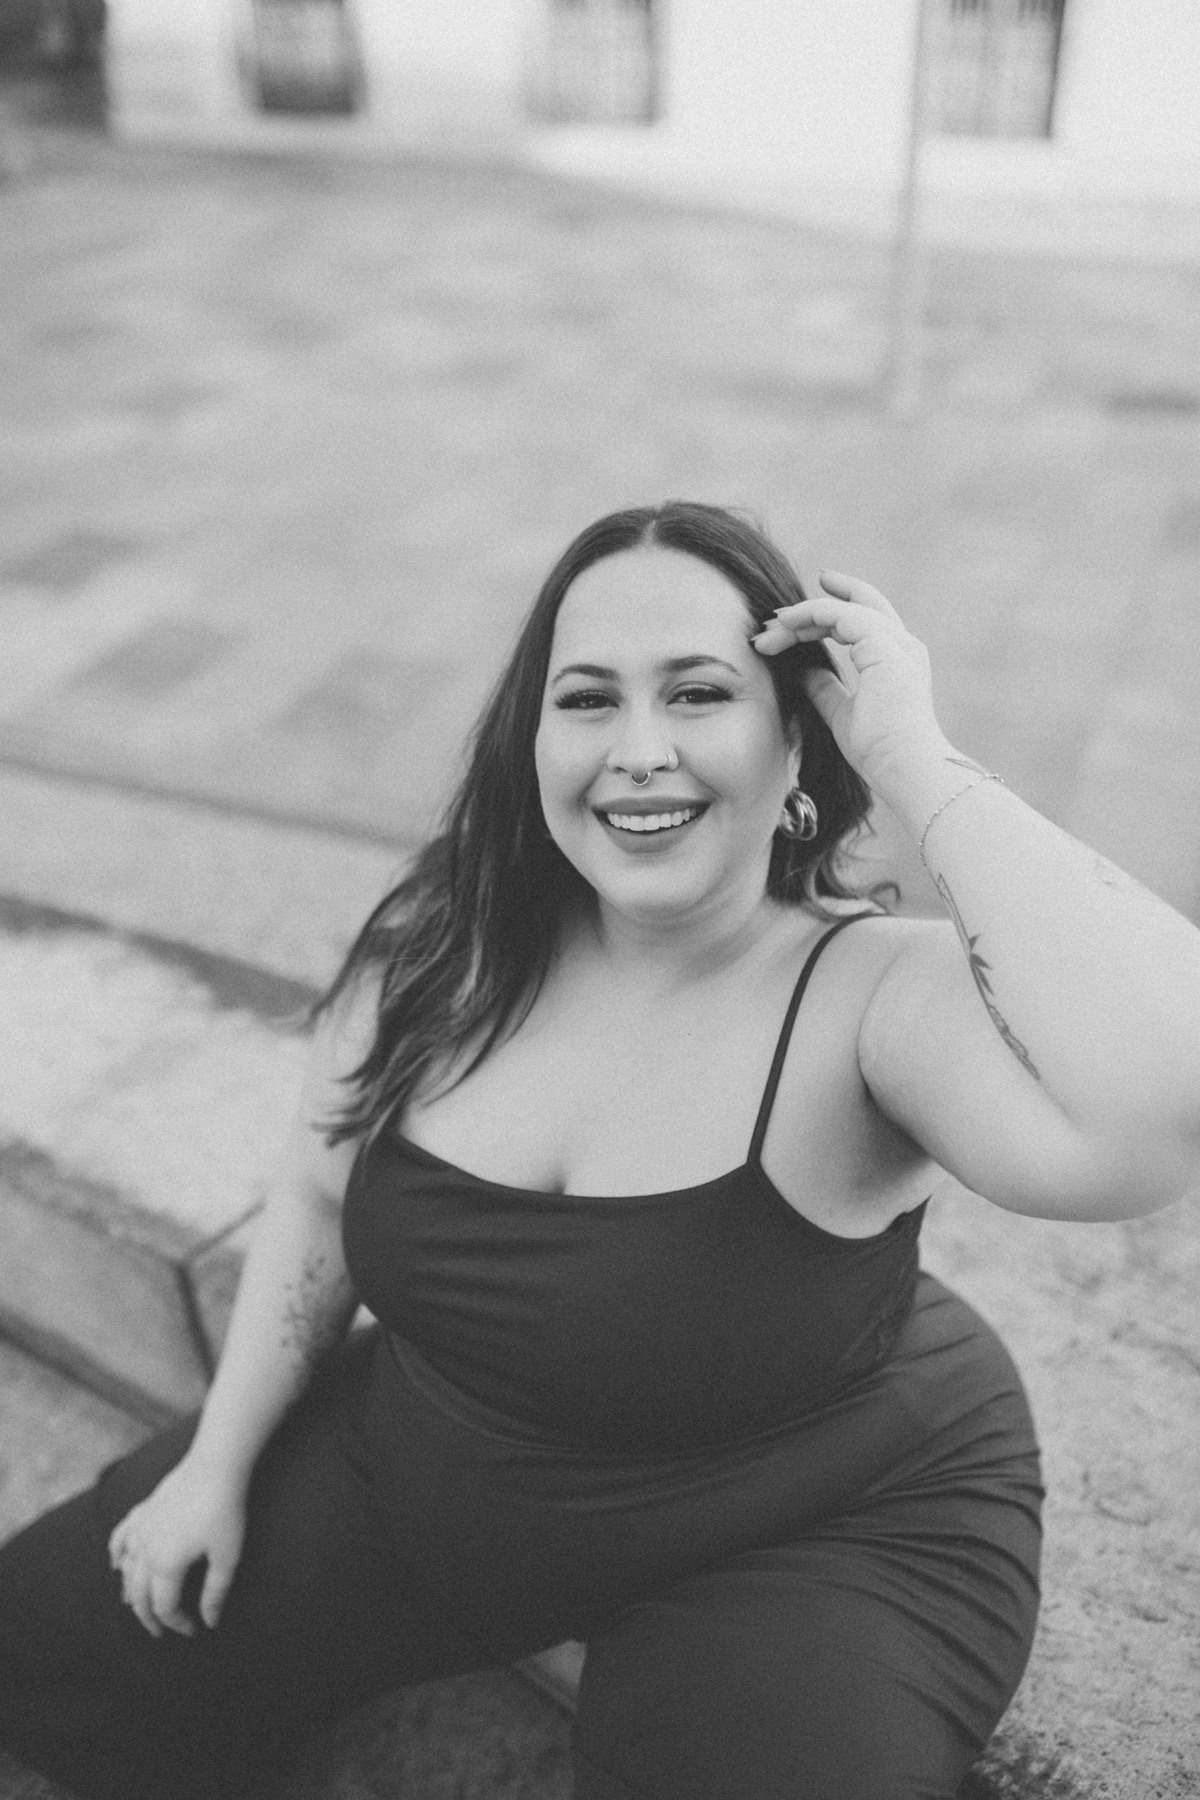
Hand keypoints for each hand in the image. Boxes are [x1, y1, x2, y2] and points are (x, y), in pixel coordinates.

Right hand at [107, 1454, 247, 1637]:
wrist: (215, 1465)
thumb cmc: (225, 1510)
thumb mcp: (227, 1555)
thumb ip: (215, 1592)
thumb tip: (209, 1622)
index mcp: (165, 1565)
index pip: (164, 1607)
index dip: (177, 1623)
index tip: (194, 1630)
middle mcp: (145, 1550)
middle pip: (139, 1595)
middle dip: (148, 1617)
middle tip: (160, 1631)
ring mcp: (140, 1529)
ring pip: (126, 1570)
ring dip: (130, 1591)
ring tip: (136, 1606)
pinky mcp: (142, 1511)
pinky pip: (120, 1537)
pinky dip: (116, 1554)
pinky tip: (118, 1563)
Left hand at [753, 571, 943, 791]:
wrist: (901, 766)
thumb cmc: (878, 750)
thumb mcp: (841, 712)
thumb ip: (824, 688)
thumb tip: (802, 670)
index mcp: (897, 661)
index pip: (866, 621)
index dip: (832, 612)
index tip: (794, 616)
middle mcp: (902, 646)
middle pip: (863, 602)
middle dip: (822, 597)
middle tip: (778, 611)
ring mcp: (896, 643)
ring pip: (844, 609)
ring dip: (803, 616)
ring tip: (769, 629)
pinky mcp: (884, 645)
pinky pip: (841, 615)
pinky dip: (811, 614)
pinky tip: (785, 624)